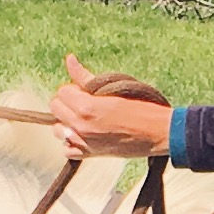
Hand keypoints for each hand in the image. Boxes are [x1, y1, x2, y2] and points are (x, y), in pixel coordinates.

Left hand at [50, 53, 173, 160]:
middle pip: (56, 108)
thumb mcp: (113, 89)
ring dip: (67, 122)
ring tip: (84, 119)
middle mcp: (81, 126)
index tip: (87, 91)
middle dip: (67, 102)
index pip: (62, 91)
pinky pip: (67, 149)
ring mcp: (84, 142)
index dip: (74, 89)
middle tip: (85, 103)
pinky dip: (71, 142)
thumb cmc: (140, 108)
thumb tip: (70, 59)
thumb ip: (86, 77)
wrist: (158, 133)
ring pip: (58, 129)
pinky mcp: (90, 155)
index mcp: (86, 107)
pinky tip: (83, 135)